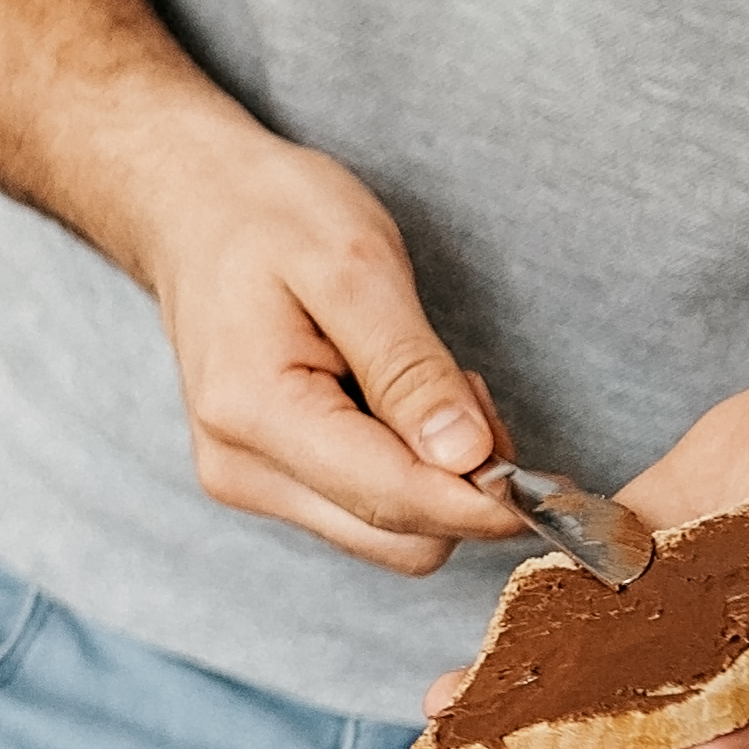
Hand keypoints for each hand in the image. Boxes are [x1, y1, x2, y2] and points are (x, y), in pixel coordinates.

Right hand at [111, 111, 531, 576]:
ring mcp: (248, 482)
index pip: (393, 499)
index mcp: (254, 412)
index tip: (554, 485)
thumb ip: (411, 368)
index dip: (484, 502)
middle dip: (462, 485)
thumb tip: (468, 459)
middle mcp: (241, 469)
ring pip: (388, 537)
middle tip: (469, 390)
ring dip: (435, 480)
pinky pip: (364, 513)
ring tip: (424, 385)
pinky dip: (405, 473)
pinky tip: (393, 404)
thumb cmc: (270, 217)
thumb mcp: (356, 265)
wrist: (194, 209)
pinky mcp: (266, 483)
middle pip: (398, 539)